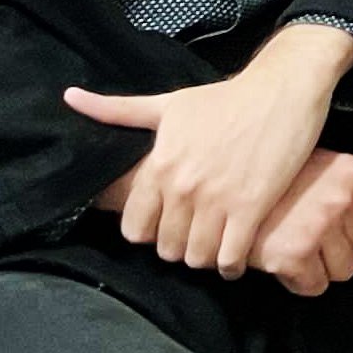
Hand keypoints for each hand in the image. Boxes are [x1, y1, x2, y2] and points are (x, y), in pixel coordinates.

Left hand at [67, 25, 352, 278]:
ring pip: (197, 257)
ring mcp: (218, 199)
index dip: (151, 232)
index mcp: (159, 166)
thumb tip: (68, 97)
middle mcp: (183, 187)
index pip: (136, 230)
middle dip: (181, 246)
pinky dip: (231, 265)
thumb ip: (118, 110)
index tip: (168, 225)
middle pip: (168, 248)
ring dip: (206, 257)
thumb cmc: (227, 96)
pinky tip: (235, 258)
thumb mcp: (169, 103)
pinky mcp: (251, 207)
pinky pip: (230, 257)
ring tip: (216, 246)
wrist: (284, 87)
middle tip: (196, 236)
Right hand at [247, 149, 352, 297]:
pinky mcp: (294, 255)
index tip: (333, 220)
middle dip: (341, 247)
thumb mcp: (335, 170)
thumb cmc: (284, 182)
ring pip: (346, 271)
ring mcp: (318, 228)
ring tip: (300, 245)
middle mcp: (341, 200)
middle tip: (311, 233)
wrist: (226, 195)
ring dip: (323, 266)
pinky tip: (285, 260)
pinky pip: (316, 287)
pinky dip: (301, 281)